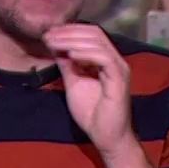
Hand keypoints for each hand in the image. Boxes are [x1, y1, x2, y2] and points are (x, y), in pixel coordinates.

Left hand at [44, 23, 135, 154]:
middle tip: (48, 35)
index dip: (69, 30)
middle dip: (69, 31)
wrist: (106, 137)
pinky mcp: (119, 79)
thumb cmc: (93, 114)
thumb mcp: (74, 84)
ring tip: (55, 42)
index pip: (90, 34)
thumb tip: (55, 47)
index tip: (49, 34)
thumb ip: (67, 66)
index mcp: (106, 59)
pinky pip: (103, 58)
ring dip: (73, 40)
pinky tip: (70, 54)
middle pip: (94, 33)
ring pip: (98, 42)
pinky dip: (85, 53)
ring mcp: (119, 68)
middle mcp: (115, 60)